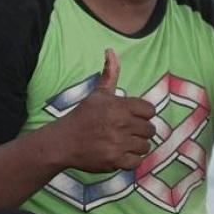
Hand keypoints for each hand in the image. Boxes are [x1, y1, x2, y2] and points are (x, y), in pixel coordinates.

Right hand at [49, 49, 156, 172]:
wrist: (62, 142)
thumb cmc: (83, 116)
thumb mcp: (98, 94)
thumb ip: (110, 74)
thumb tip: (111, 51)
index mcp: (119, 106)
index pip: (150, 111)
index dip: (142, 114)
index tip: (131, 117)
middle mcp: (120, 124)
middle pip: (150, 130)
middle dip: (140, 131)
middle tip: (126, 131)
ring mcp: (117, 143)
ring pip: (145, 146)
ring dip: (136, 146)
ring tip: (123, 142)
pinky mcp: (114, 161)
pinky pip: (137, 162)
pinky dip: (130, 160)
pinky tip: (120, 153)